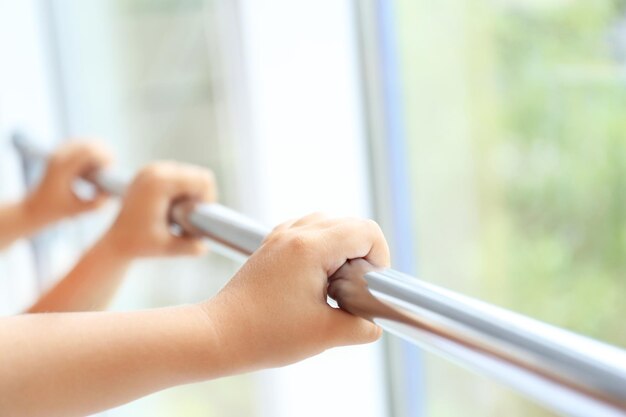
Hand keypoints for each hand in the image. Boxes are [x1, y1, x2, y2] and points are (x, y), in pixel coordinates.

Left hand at [25, 141, 112, 221]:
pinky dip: (91, 152)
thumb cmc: (56, 211)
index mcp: (62, 168)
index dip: (106, 158)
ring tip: (101, 169)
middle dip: (105, 153)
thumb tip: (111, 193)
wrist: (34, 207)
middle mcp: (58, 156)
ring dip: (98, 152)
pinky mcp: (59, 153)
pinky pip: (80, 144)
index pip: (90, 151)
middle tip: (109, 169)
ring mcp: (57, 153)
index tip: (110, 171)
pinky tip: (92, 167)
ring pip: (86, 141)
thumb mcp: (78, 210)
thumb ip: (97, 204)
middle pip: (89, 143)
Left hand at [103, 162, 216, 258]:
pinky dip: (184, 190)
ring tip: (179, 214)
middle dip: (201, 197)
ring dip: (193, 194)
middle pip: (199, 174)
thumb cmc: (139, 245)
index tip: (197, 218)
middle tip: (188, 218)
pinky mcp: (151, 171)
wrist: (116, 241)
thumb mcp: (167, 248)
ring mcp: (152, 168)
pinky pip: (181, 175)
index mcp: (159, 183)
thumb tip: (205, 246)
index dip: (208, 200)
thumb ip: (189, 247)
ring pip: (192, 174)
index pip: (203, 180)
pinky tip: (173, 207)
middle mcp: (155, 170)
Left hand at [202, 213, 388, 372]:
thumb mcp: (325, 334)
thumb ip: (361, 327)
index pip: (366, 231)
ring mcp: (280, 237)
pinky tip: (315, 277)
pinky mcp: (270, 246)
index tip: (370, 286)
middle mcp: (295, 233)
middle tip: (354, 288)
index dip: (380, 257)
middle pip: (349, 224)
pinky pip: (306, 231)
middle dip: (362, 253)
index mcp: (311, 247)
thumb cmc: (267, 334)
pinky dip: (320, 247)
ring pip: (327, 223)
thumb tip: (375, 323)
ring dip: (341, 247)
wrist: (219, 335)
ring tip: (335, 282)